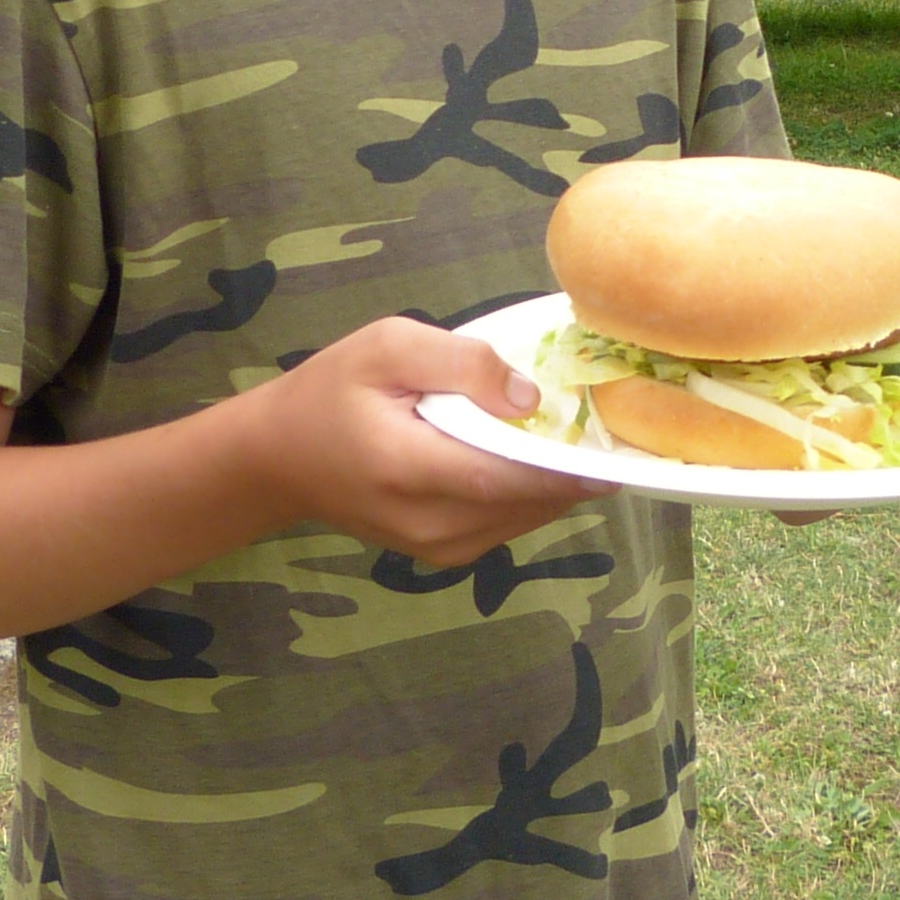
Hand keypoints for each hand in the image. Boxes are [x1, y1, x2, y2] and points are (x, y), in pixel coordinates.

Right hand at [241, 316, 613, 564]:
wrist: (279, 457)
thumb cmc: (331, 391)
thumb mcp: (387, 346)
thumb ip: (460, 364)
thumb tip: (528, 399)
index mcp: (407, 468)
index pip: (504, 478)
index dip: (567, 469)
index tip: (620, 452)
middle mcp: (427, 523)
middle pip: (523, 502)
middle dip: (571, 470)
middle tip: (616, 431)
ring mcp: (435, 547)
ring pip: (522, 518)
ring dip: (556, 484)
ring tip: (586, 441)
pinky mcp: (442, 553)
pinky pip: (506, 524)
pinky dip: (530, 495)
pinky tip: (541, 460)